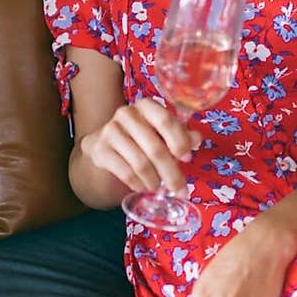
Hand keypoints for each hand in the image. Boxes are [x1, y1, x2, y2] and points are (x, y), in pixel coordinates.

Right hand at [81, 98, 200, 194]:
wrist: (103, 146)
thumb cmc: (140, 138)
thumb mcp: (161, 134)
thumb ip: (180, 135)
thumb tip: (197, 139)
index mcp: (146, 106)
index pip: (166, 120)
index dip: (179, 141)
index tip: (188, 158)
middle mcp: (126, 114)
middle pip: (155, 148)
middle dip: (171, 173)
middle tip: (181, 190)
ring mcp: (110, 131)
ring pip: (141, 163)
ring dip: (154, 181)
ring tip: (159, 188)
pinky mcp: (99, 150)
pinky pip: (125, 172)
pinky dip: (138, 184)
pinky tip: (143, 187)